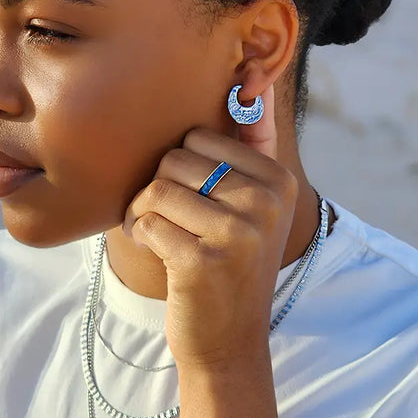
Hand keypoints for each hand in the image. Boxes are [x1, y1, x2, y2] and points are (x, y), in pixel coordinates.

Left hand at [122, 84, 298, 369]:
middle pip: (174, 158)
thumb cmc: (230, 264)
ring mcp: (237, 232)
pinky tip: (160, 257)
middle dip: (161, 190)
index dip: (184, 168)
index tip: (200, 201)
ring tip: (165, 238)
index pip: (200, 136)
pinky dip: (140, 238)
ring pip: (155, 188)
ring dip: (144, 214)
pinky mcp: (203, 261)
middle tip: (178, 225)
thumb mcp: (253, 204)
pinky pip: (144, 222)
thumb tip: (254, 75)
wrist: (228, 342)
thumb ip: (253, 141)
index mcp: (278, 179)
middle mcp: (265, 201)